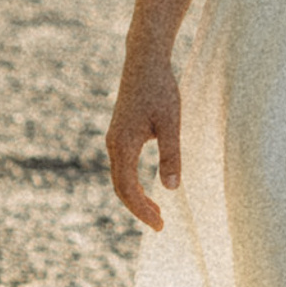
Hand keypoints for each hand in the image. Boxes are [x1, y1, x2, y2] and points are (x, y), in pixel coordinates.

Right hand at [106, 52, 181, 231]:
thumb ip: (171, 155)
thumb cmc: (160, 89)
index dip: (142, 210)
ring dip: (136, 196)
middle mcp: (113, 144)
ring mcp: (114, 138)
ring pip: (120, 177)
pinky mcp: (120, 132)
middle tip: (160, 225)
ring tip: (157, 211)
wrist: (144, 61)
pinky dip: (133, 183)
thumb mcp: (171, 123)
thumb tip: (171, 188)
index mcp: (122, 144)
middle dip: (138, 208)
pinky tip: (148, 188)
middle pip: (120, 187)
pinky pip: (122, 166)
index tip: (159, 225)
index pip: (127, 189)